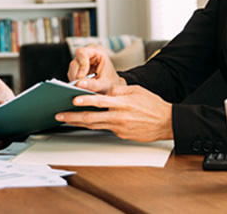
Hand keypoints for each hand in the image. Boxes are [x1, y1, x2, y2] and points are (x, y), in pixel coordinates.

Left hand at [54, 85, 172, 142]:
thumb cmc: (152, 104)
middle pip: (91, 118)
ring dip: (78, 123)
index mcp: (122, 103)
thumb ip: (118, 91)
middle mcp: (119, 117)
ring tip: (65, 120)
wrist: (166, 122)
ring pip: (94, 125)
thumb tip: (103, 92)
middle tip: (59, 115)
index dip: (85, 100)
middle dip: (72, 116)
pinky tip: (83, 122)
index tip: (72, 99)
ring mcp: (119, 128)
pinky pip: (104, 129)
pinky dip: (93, 125)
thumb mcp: (136, 91)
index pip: (99, 101)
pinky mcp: (121, 135)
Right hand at [68, 46, 124, 93]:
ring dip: (75, 79)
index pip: (83, 53)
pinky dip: (75, 81)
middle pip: (75, 62)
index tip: (80, 77)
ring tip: (83, 88)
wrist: (111, 86)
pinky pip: (71, 74)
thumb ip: (93, 85)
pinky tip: (82, 86)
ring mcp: (81, 60)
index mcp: (98, 51)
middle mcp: (88, 53)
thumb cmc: (111, 83)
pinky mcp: (77, 68)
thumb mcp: (104, 85)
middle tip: (80, 87)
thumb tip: (78, 84)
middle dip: (76, 75)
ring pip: (72, 68)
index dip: (80, 64)